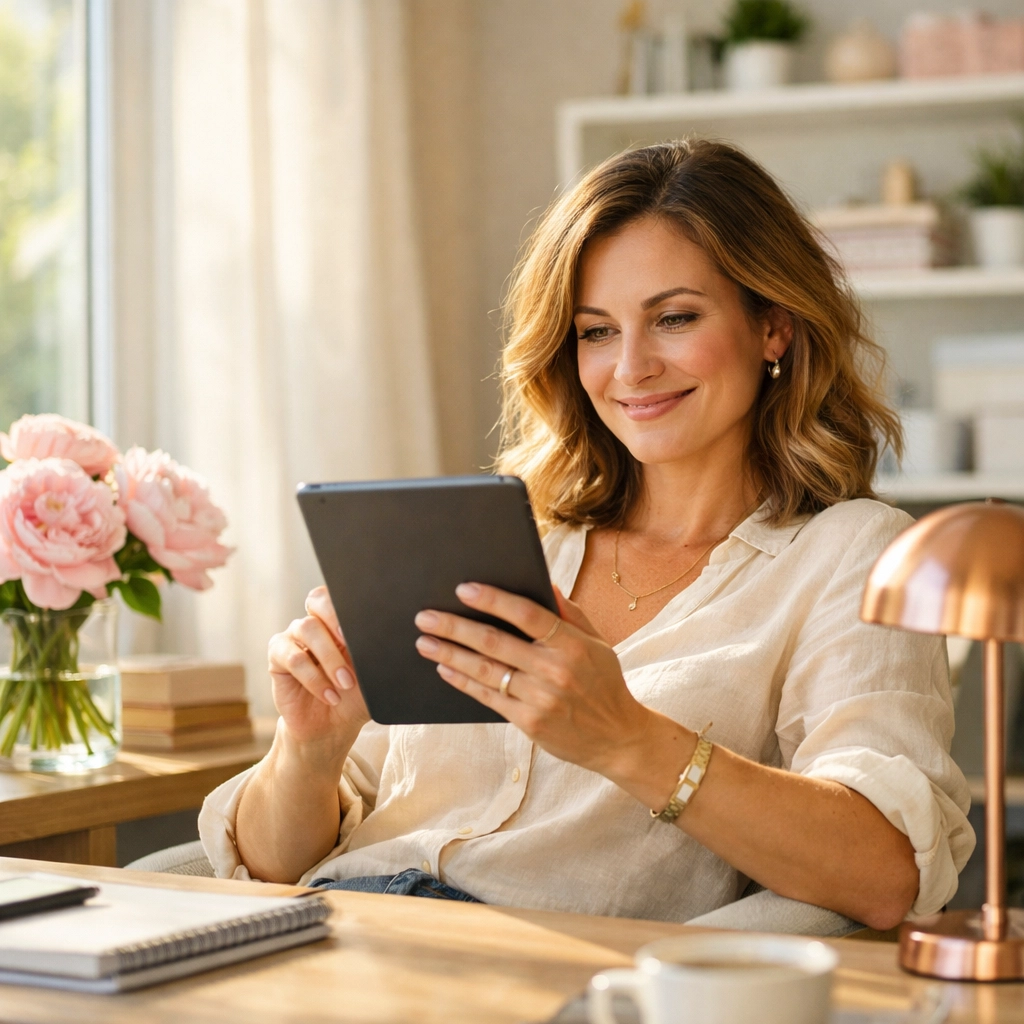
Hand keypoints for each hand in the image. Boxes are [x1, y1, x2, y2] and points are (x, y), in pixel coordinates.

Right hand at [267, 586, 369, 755]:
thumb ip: (375, 654)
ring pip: (307, 629)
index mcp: (338, 621)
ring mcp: (293, 639)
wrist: (332, 727)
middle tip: (350, 642)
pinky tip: (329, 695)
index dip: (345, 603)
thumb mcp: (372, 676)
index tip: (360, 624)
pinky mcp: (278, 658)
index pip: (336, 594)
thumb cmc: (355, 696)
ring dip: (329, 658)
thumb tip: (385, 638)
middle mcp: (314, 624)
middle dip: (334, 617)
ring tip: (345, 683)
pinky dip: (314, 678)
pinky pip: (292, 658)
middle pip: (316, 600)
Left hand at [413, 583, 652, 776]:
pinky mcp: (528, 722)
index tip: (464, 589)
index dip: (493, 599)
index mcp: (572, 643)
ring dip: (449, 653)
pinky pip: (487, 696)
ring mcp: (540, 697)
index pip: (527, 613)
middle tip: (426, 616)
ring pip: (484, 670)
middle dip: (455, 626)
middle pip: (494, 641)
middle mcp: (555, 669)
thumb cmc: (604, 683)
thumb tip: (545, 583)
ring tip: (424, 641)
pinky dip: (462, 681)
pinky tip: (444, 668)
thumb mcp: (597, 643)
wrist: (617, 738)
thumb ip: (570, 613)